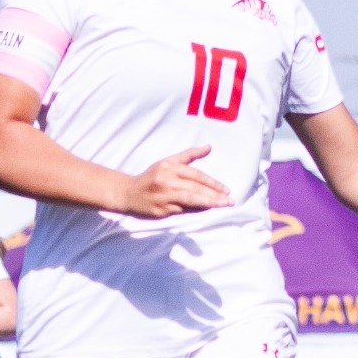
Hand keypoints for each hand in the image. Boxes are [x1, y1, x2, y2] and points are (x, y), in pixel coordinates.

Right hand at [115, 146, 230, 217]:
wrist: (128, 193)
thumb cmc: (152, 177)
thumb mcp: (168, 162)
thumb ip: (189, 155)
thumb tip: (209, 147)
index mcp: (169, 167)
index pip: (195, 175)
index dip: (212, 183)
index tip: (226, 190)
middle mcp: (166, 180)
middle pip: (195, 187)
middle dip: (214, 194)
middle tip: (229, 200)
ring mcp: (162, 196)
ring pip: (190, 199)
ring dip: (208, 203)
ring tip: (223, 205)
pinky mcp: (160, 209)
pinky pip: (182, 210)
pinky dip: (196, 210)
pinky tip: (207, 210)